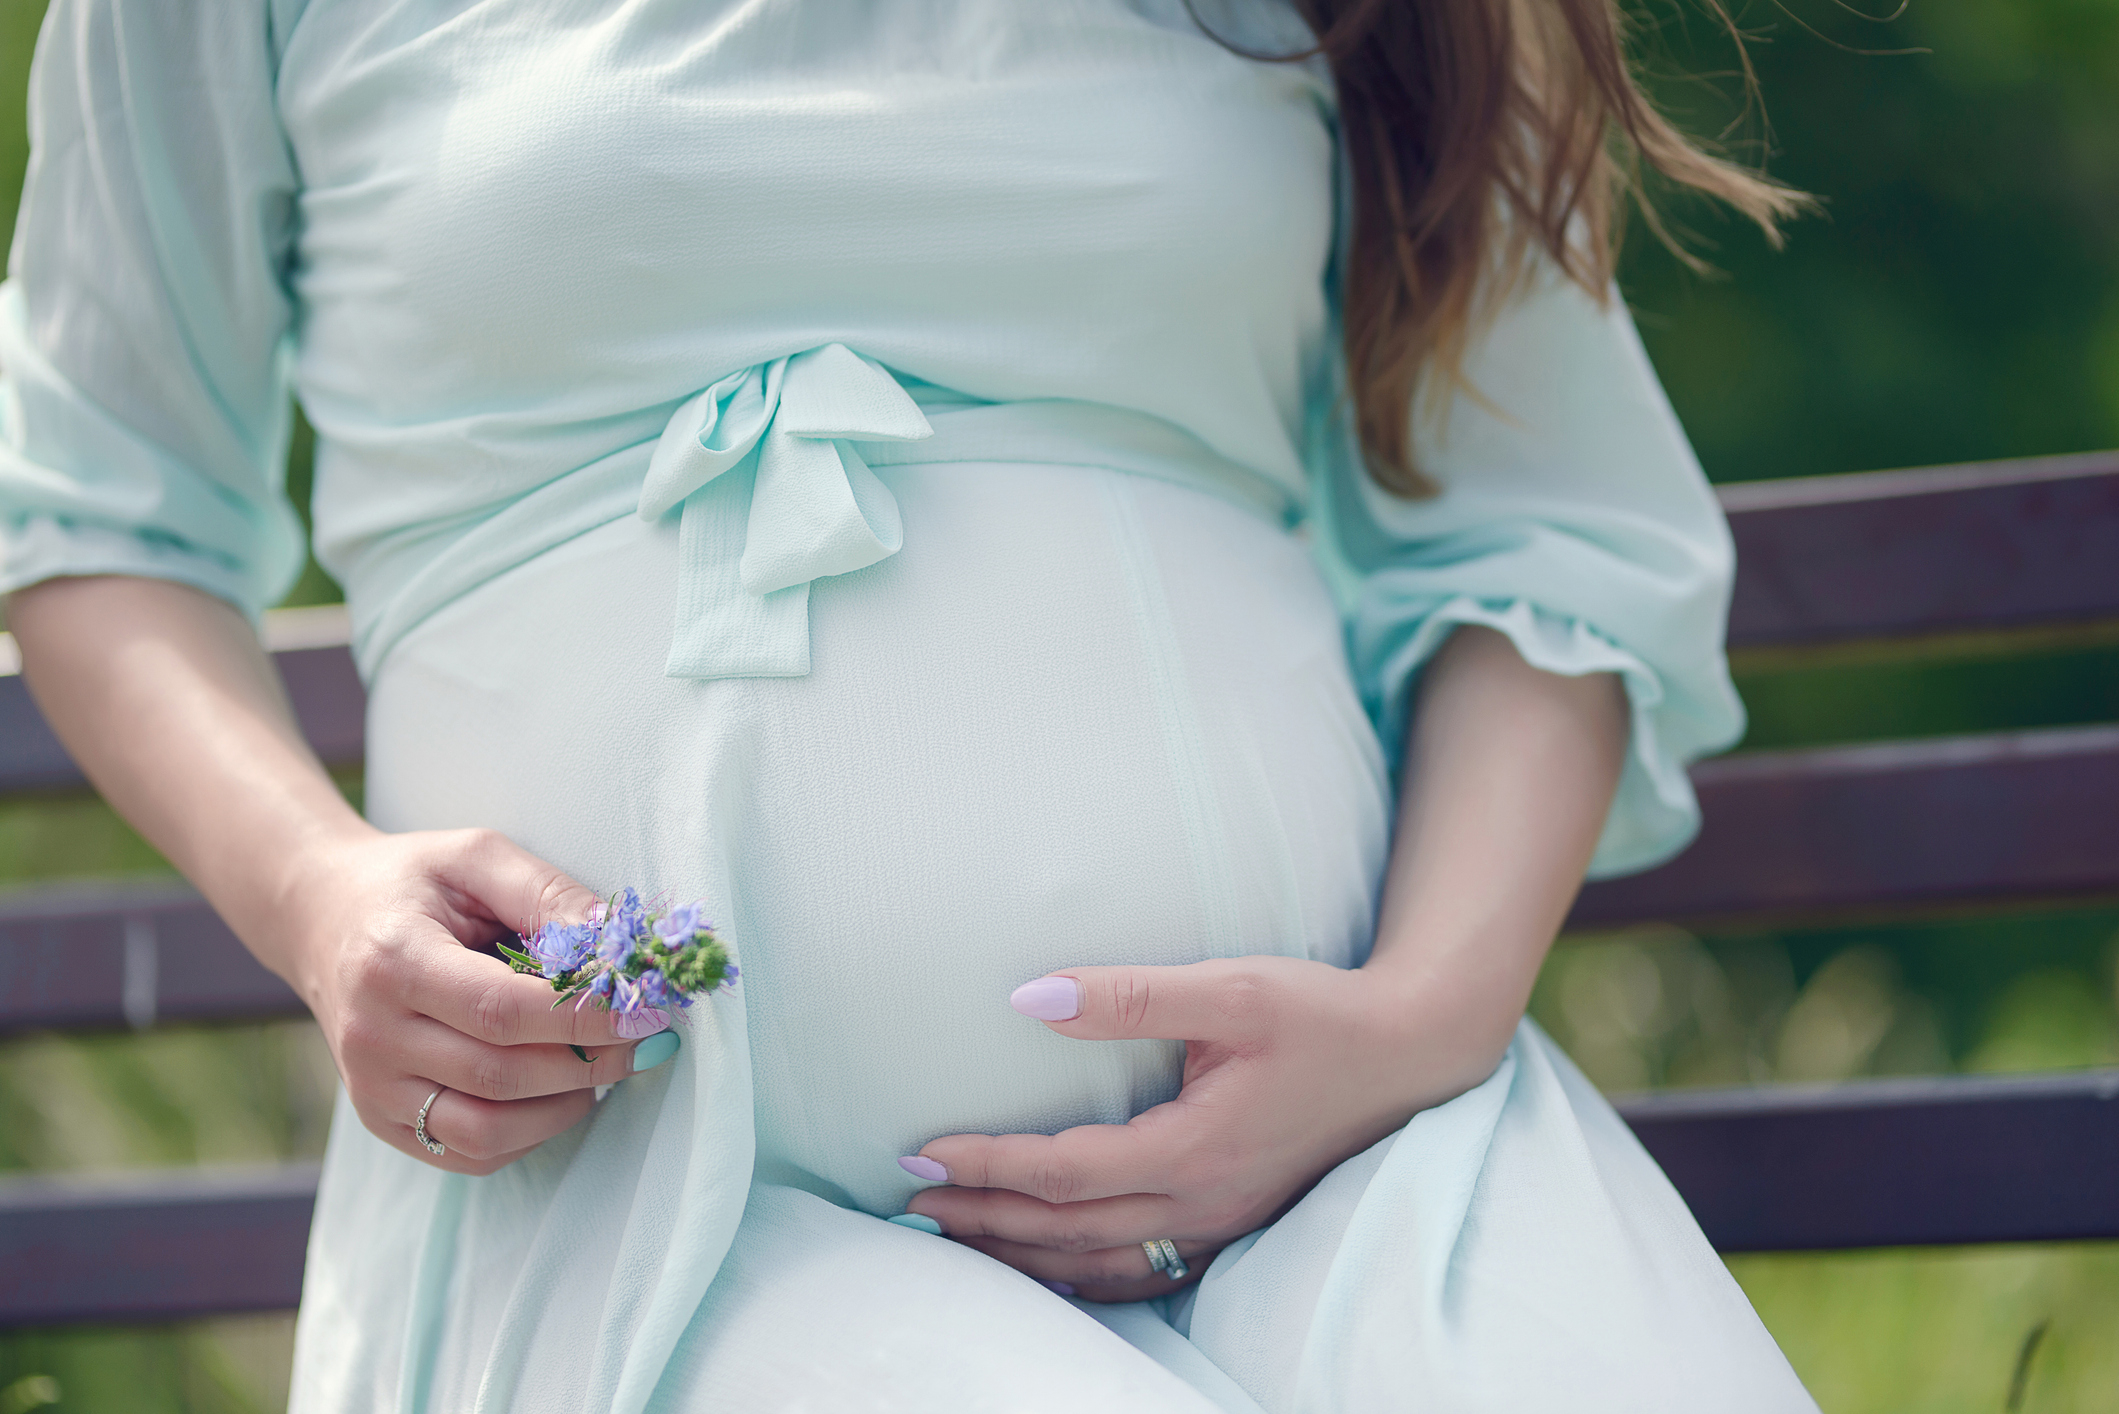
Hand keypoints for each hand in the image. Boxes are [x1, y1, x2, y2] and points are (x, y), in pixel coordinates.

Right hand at [281, 826, 674, 1174]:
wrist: (321, 918)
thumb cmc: (410, 883)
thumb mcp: (475, 856)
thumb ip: (546, 892)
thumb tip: (617, 944)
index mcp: (393, 961)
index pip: (503, 1010)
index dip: (584, 1018)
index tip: (648, 1012)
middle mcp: (373, 1036)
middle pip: (500, 1075)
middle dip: (590, 1062)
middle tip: (647, 1040)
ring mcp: (371, 1088)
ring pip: (486, 1130)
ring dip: (564, 1106)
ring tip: (604, 1065)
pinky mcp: (381, 1121)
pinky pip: (468, 1153)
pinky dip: (529, 1132)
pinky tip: (556, 1091)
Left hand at [900, 955, 1512, 1301]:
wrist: (1412, 1054)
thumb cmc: (1322, 1013)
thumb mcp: (1232, 989)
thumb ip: (1131, 996)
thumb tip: (1029, 999)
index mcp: (1193, 1149)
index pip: (1062, 1171)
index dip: (986, 1165)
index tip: (921, 1151)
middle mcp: (1202, 1203)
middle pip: (1065, 1230)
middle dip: (983, 1218)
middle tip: (912, 1200)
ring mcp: (1220, 1224)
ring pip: (1097, 1263)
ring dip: (1020, 1254)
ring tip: (956, 1235)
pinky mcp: (1233, 1223)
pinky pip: (1139, 1271)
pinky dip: (1077, 1274)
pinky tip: (1044, 1262)